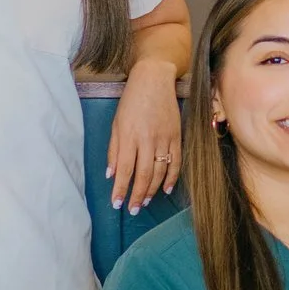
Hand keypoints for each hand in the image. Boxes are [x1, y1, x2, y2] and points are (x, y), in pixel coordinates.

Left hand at [107, 58, 184, 211]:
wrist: (154, 80)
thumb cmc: (131, 101)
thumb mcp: (116, 123)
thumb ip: (114, 150)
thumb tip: (111, 174)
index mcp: (129, 135)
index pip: (124, 169)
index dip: (121, 189)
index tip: (117, 204)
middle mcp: (147, 139)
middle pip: (143, 174)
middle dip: (137, 195)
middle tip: (133, 209)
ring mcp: (164, 138)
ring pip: (160, 171)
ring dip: (152, 190)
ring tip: (144, 202)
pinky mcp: (177, 136)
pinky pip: (176, 162)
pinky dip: (172, 178)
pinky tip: (166, 189)